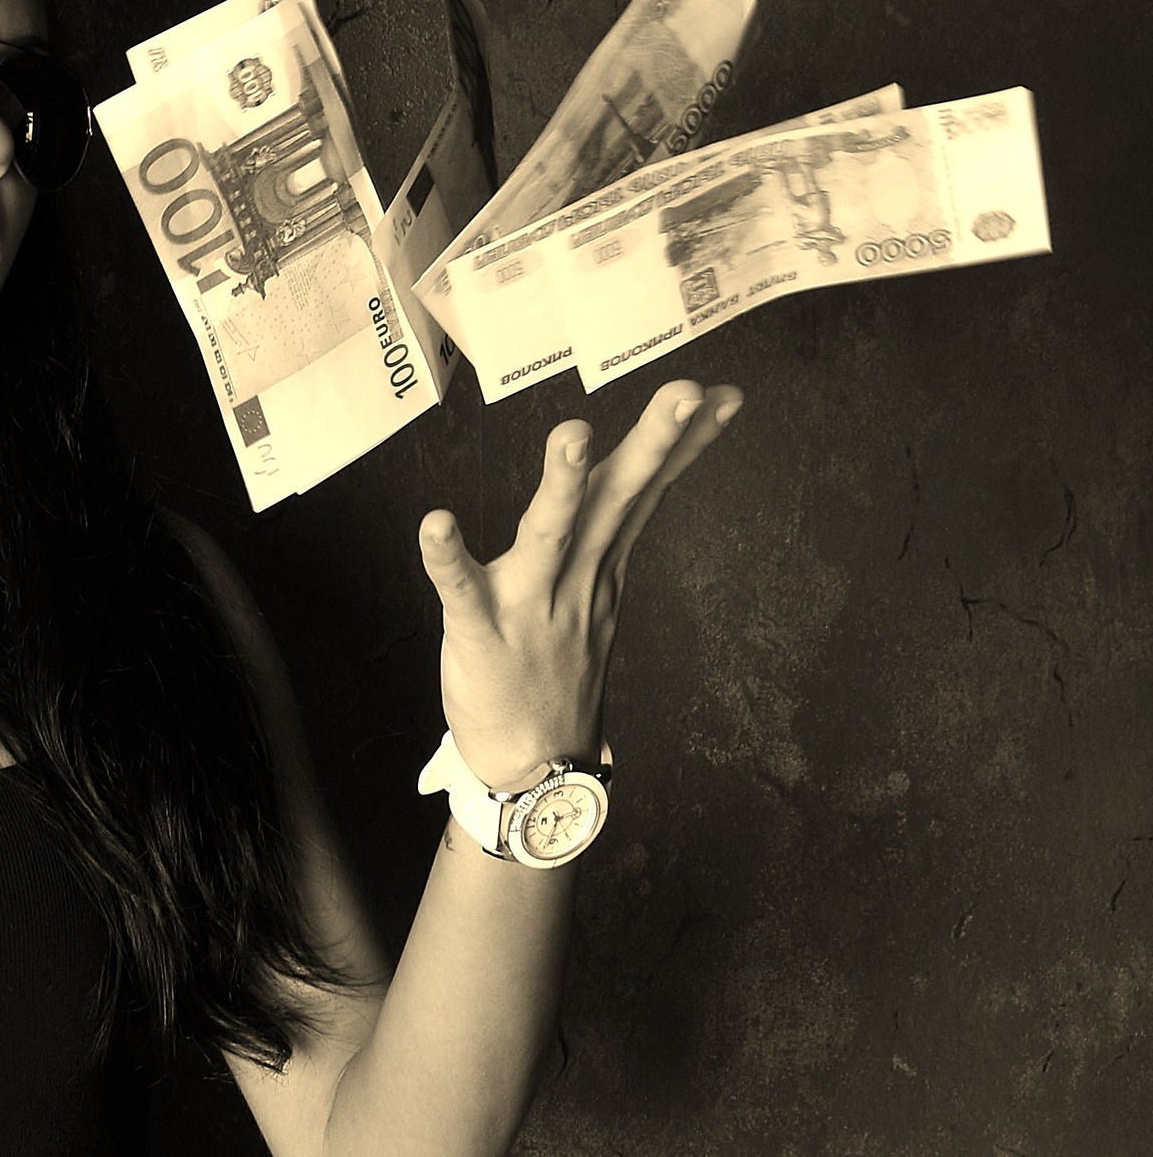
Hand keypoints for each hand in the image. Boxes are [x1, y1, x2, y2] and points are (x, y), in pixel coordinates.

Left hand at [417, 376, 743, 791]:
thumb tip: (645, 479)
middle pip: (616, 501)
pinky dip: (446, 558)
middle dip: (651, 445)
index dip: (683, 443)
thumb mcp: (601, 589)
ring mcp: (530, 605)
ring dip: (561, 486)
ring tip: (572, 433)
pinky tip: (434, 523)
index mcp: (602, 563)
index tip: (724, 395)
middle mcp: (575, 577)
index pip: (646, 491)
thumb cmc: (559, 664)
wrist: (536, 765)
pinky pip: (459, 590)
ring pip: (549, 536)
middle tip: (685, 392)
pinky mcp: (480, 631)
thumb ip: (612, 528)